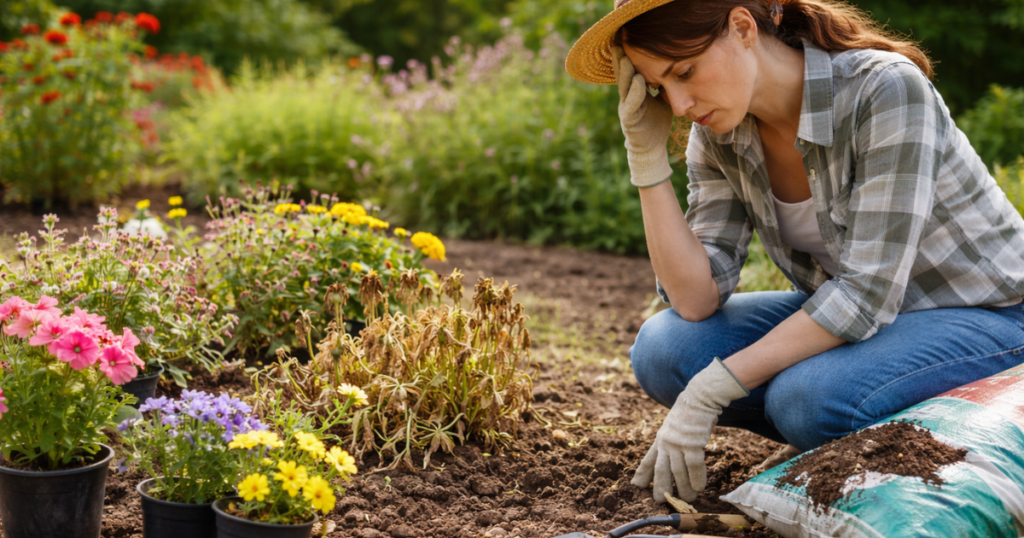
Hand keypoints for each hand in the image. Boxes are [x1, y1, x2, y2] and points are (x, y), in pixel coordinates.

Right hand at [611, 45, 674, 187]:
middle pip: (623, 72)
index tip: (628, 38)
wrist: (652, 147)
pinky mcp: (629, 118)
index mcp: (634, 90)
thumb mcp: (660, 98)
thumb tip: (673, 67)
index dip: (628, 54)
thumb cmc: (656, 121)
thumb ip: (661, 84)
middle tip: (620, 39)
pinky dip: (635, 91)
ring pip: (624, 84)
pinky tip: (638, 80)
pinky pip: (632, 102)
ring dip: (624, 70)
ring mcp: (627, 107)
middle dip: (621, 57)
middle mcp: (627, 96)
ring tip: (624, 55)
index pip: (630, 68)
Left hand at [630, 358, 748, 501]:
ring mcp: (678, 443)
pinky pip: (694, 465)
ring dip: (683, 488)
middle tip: (660, 501)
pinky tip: (700, 488)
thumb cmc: (690, 414)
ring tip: (687, 500)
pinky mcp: (692, 442)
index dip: (642, 474)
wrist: (699, 397)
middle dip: (660, 487)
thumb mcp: (674, 428)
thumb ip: (672, 442)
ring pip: (678, 471)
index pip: (648, 460)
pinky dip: (696, 478)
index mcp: (660, 439)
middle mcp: (665, 442)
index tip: (635, 486)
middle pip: (660, 470)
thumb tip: (676, 458)